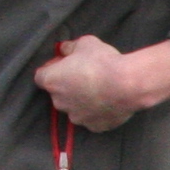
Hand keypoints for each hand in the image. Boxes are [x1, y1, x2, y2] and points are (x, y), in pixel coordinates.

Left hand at [35, 35, 169, 132]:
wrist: (127, 84)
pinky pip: (92, 118)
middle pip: (58, 93)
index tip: (64, 64)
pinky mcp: (94, 126)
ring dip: (81, 100)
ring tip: (99, 89)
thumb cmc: (102, 61)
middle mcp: (59, 102)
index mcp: (51, 81)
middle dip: (67, 85)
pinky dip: (97, 112)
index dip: (52, 69)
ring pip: (74, 108)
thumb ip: (70, 47)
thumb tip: (63, 49)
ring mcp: (77, 117)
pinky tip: (108, 101)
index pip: (41, 76)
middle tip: (84, 75)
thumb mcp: (85, 43)